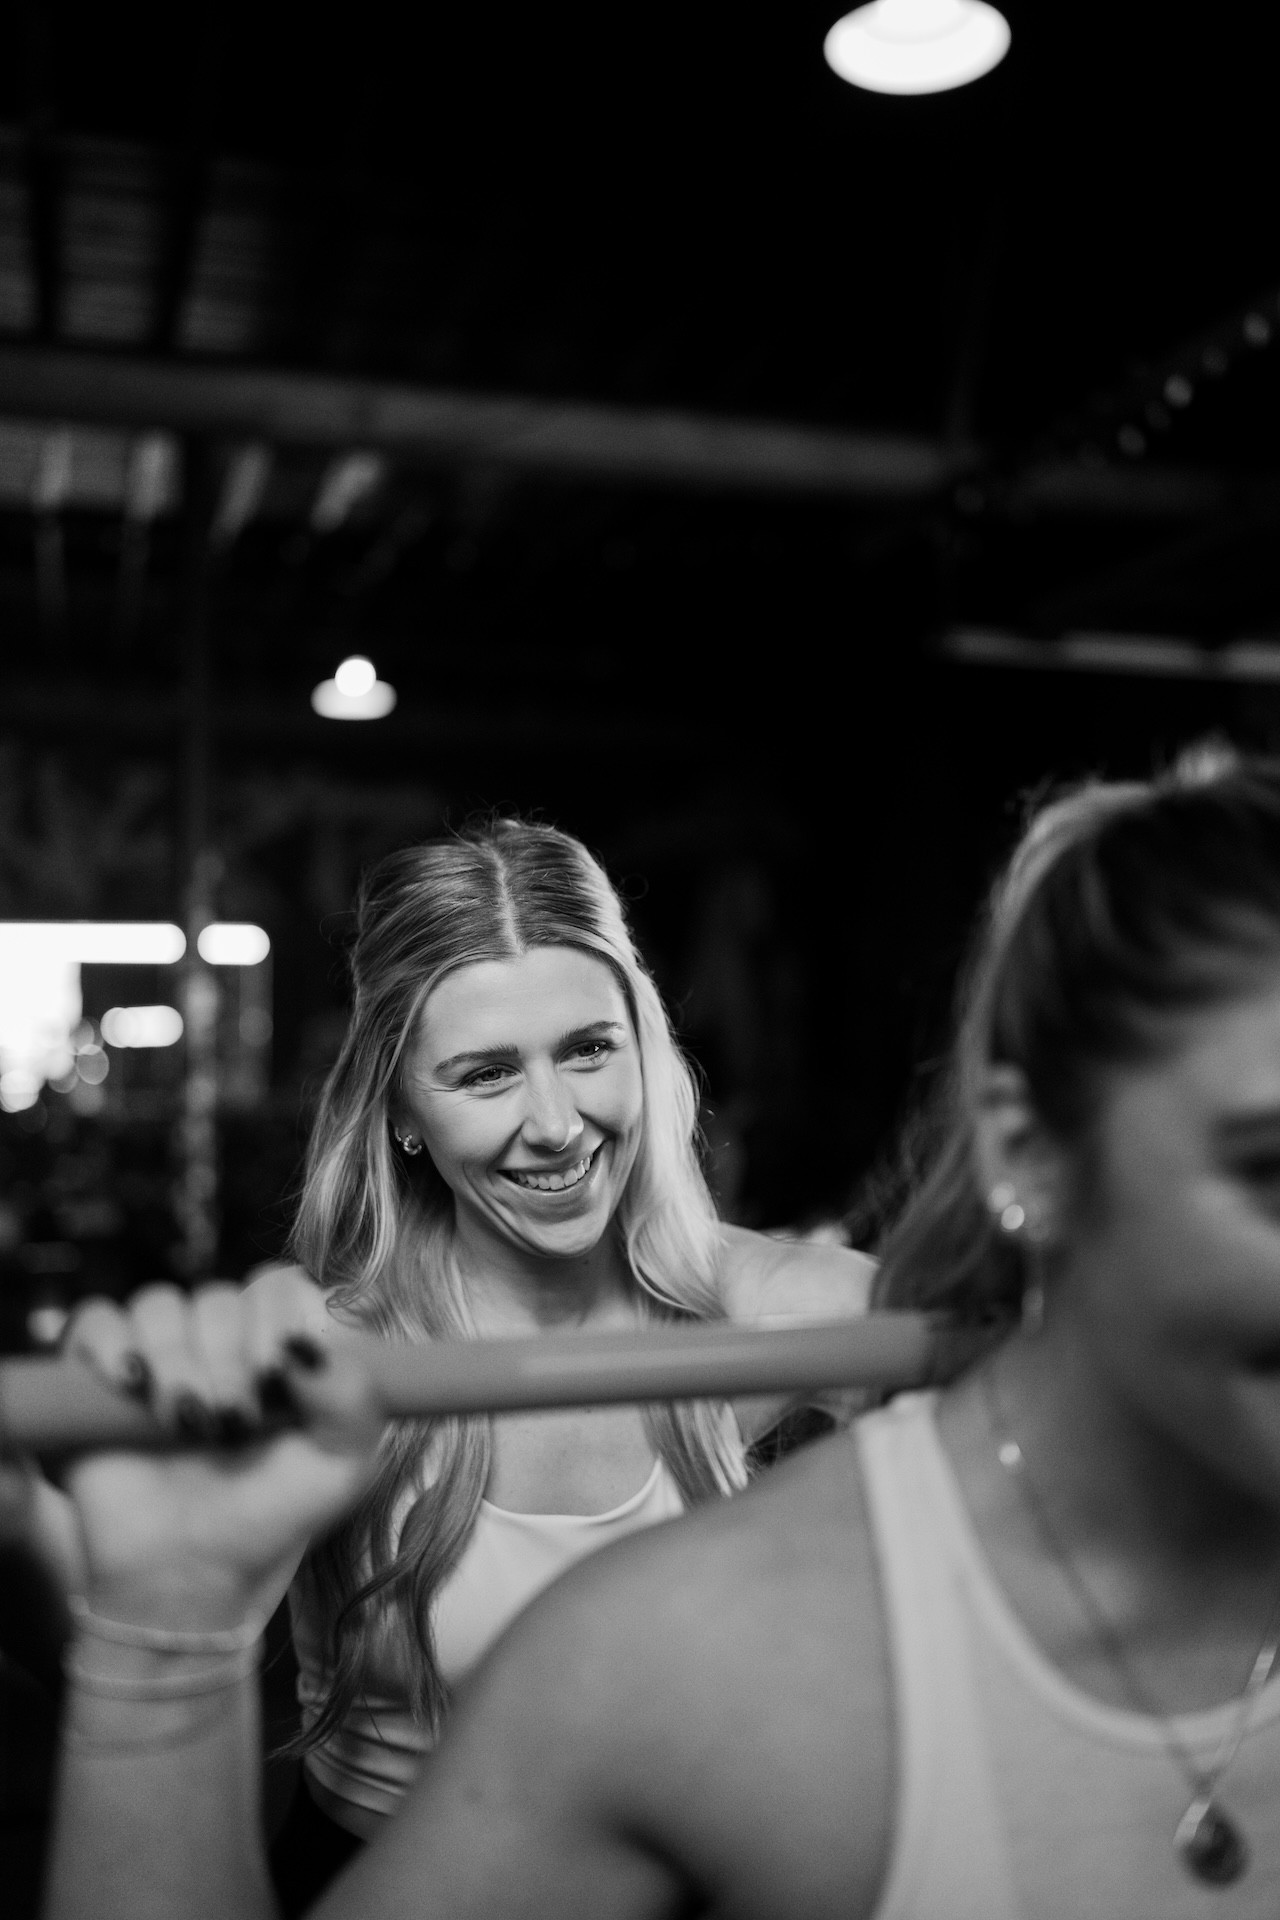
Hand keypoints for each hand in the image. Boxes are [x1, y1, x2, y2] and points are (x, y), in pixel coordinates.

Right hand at [59, 1269, 382, 1629]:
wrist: (192, 1573)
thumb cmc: (272, 1514)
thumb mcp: (341, 1464)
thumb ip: (353, 1396)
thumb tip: (306, 1346)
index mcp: (280, 1345)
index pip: (280, 1286)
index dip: (278, 1318)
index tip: (277, 1377)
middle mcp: (221, 1338)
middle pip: (220, 1298)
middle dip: (228, 1362)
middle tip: (232, 1425)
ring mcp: (159, 1352)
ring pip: (161, 1306)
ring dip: (176, 1362)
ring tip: (184, 1424)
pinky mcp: (100, 1373)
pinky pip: (98, 1319)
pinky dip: (113, 1343)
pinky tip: (132, 1383)